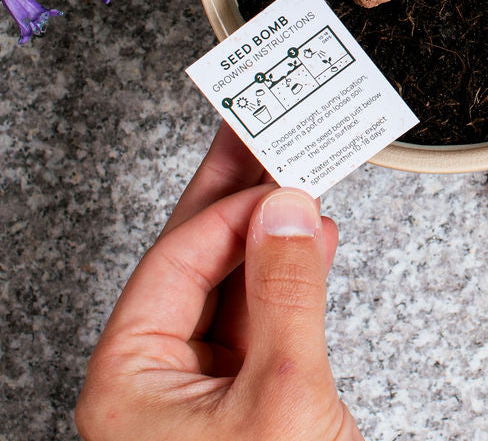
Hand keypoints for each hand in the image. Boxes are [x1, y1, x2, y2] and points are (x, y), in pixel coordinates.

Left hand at [76, 125, 362, 440]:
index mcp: (130, 383)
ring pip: (232, 285)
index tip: (274, 171)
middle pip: (195, 263)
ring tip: (297, 171)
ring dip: (272, 231)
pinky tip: (312, 239)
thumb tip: (287, 212)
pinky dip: (291, 274)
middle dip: (235, 197)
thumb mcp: (281, 397)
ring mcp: (202, 390)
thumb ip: (285, 295)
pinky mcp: (246, 398)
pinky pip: (261, 316)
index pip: (175, 263)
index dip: (230, 208)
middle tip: (258, 134)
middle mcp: (156, 382)